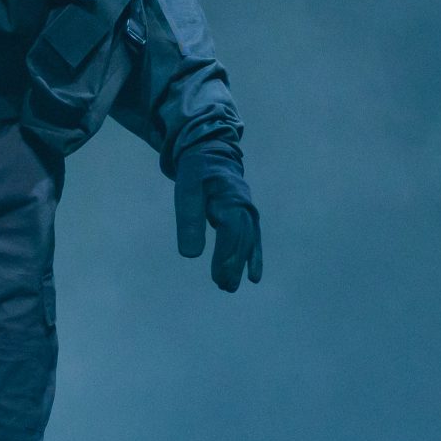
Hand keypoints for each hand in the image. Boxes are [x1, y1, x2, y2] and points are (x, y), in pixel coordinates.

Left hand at [174, 145, 262, 291]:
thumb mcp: (187, 191)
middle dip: (233, 265)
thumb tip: (191, 255)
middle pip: (242, 241)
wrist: (211, 153)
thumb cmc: (196, 172)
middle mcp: (245, 207)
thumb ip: (189, 220)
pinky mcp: (248, 216)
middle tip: (224, 287)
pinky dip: (253, 257)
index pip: (232, 233)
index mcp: (230, 200)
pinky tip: (253, 276)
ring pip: (248, 243)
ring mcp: (249, 212)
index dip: (227, 256)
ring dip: (240, 265)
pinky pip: (254, 239)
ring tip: (230, 287)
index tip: (219, 278)